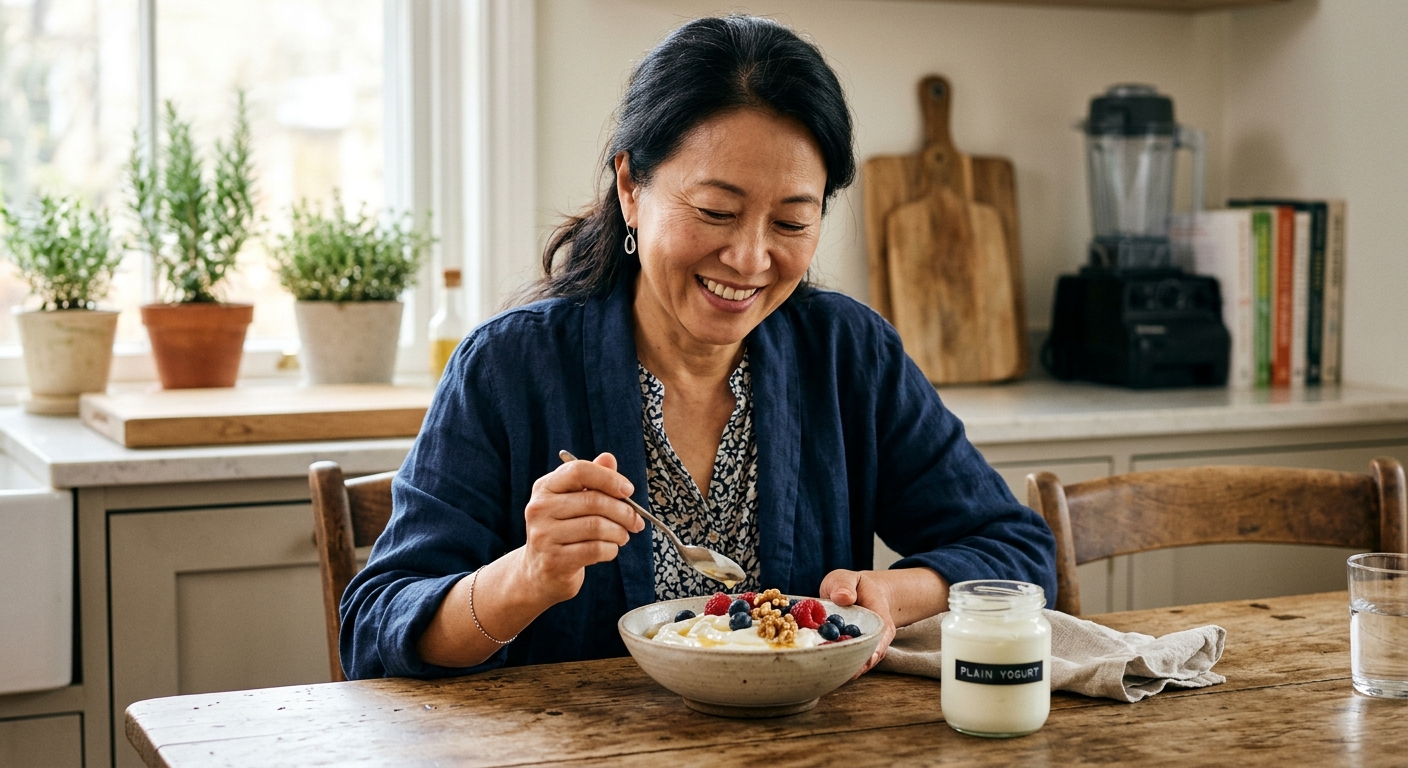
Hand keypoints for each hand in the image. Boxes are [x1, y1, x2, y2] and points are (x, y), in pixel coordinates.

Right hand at [521, 452, 644, 604]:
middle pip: (594, 501)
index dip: (609, 478)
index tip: (628, 490)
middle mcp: (539, 508)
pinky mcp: (554, 560)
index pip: (579, 470)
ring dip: (620, 532)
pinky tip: (610, 549)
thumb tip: (609, 458)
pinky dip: (611, 549)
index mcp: (545, 487)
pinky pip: (595, 549)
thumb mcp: (573, 502)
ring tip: (623, 536)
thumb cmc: (563, 532)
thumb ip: (592, 480)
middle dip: (624, 511)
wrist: (539, 572)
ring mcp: (544, 535)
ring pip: (597, 526)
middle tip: (636, 521)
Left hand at [820, 569, 896, 678]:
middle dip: (853, 667)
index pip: (881, 639)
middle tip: (833, 670)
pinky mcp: (848, 653)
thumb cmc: (853, 586)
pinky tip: (817, 667)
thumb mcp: (848, 578)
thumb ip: (845, 585)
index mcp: (880, 621)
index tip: (865, 658)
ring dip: (840, 669)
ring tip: (822, 670)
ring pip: (855, 664)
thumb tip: (843, 597)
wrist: (856, 594)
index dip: (873, 651)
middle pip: (868, 658)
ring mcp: (862, 649)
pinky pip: (843, 663)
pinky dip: (832, 665)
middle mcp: (874, 640)